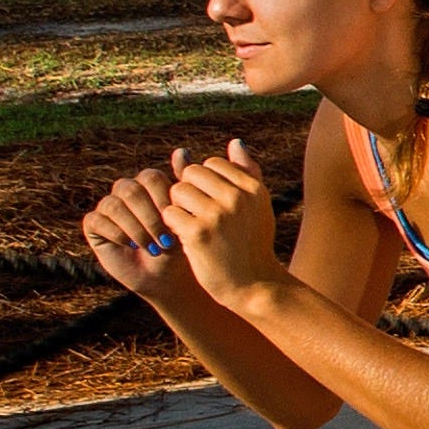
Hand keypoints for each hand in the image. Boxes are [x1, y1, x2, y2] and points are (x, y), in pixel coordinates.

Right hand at [79, 164, 194, 298]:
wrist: (167, 275)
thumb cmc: (181, 245)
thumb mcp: (187, 215)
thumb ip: (183, 184)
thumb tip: (181, 150)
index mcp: (149, 183)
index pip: (151, 178)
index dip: (163, 199)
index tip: (177, 222)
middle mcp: (127, 190)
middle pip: (131, 190)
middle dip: (150, 217)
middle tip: (164, 240)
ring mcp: (109, 206)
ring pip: (114, 205)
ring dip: (135, 229)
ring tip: (152, 247)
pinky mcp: (94, 224)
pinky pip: (98, 220)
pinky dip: (118, 234)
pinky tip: (132, 247)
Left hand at [154, 144, 284, 310]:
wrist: (253, 286)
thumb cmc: (252, 244)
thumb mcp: (258, 206)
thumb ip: (247, 172)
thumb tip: (235, 142)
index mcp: (253, 188)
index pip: (212, 163)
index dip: (205, 182)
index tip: (211, 202)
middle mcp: (237, 197)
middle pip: (191, 173)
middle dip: (188, 191)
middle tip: (196, 213)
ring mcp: (217, 215)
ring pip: (177, 190)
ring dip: (177, 207)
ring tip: (189, 224)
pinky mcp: (198, 233)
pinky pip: (170, 213)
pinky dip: (172, 225)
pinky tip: (184, 238)